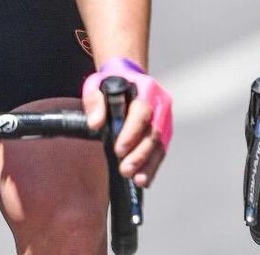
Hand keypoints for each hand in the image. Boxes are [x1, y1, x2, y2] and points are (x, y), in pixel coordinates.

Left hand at [82, 58, 171, 187]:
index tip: (119, 150)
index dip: (132, 132)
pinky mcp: (164, 133)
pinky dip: (153, 167)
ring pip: (160, 145)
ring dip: (149, 164)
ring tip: (137, 180)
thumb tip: (95, 123)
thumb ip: (94, 102)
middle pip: (154, 132)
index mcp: (146, 89)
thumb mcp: (97, 85)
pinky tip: (143, 180)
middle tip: (125, 170)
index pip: (142, 111)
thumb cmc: (111, 83)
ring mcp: (165, 119)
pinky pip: (161, 152)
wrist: (129, 79)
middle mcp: (160, 104)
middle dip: (140, 154)